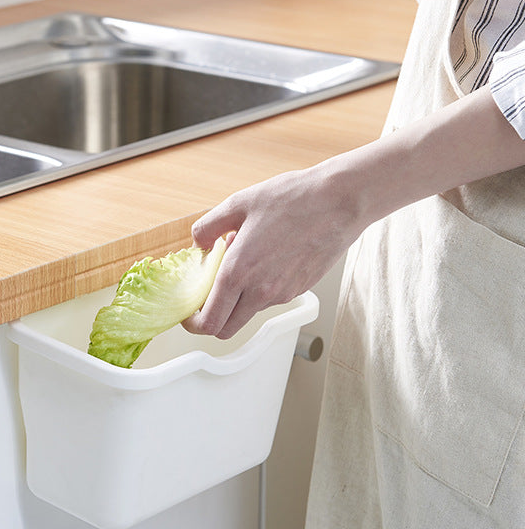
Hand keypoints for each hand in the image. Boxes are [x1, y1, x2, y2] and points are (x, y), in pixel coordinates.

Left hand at [183, 167, 362, 338]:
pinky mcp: (298, 290)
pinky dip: (258, 289)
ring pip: (247, 314)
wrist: (338, 201)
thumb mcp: (237, 204)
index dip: (193, 323)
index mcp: (238, 272)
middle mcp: (260, 290)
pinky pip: (269, 300)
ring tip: (241, 263)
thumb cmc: (292, 199)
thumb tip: (197, 244)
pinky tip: (263, 260)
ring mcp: (282, 293)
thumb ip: (208, 227)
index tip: (189, 313)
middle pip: (226, 330)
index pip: (209, 322)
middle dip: (211, 320)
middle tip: (207, 298)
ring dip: (236, 300)